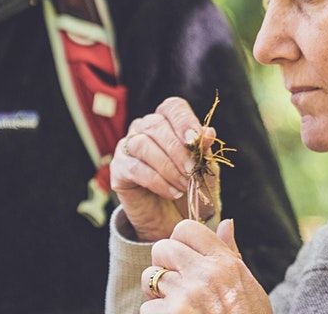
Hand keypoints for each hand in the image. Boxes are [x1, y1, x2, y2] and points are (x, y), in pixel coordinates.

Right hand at [110, 97, 219, 241]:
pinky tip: (171, 192)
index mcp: (167, 121)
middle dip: (177, 150)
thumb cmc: (191, 187)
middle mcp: (143, 128)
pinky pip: (134, 168)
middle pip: (156, 125)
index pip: (172, 108)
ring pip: (142, 145)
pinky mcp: (118, 169)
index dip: (183, 120)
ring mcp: (127, 147)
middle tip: (191, 171)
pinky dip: (156, 181)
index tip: (195, 140)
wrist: (174, 218)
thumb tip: (209, 132)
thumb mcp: (204, 169)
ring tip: (183, 186)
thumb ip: (204, 150)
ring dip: (167, 167)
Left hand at [139, 220, 271, 313]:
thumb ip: (231, 253)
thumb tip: (226, 222)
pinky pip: (147, 307)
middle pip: (161, 248)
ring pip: (150, 277)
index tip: (183, 257)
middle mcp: (205, 275)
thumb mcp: (248, 286)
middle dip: (163, 264)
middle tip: (175, 283)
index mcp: (225, 264)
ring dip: (157, 293)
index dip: (179, 241)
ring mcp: (186, 296)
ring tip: (176, 304)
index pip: (187, 228)